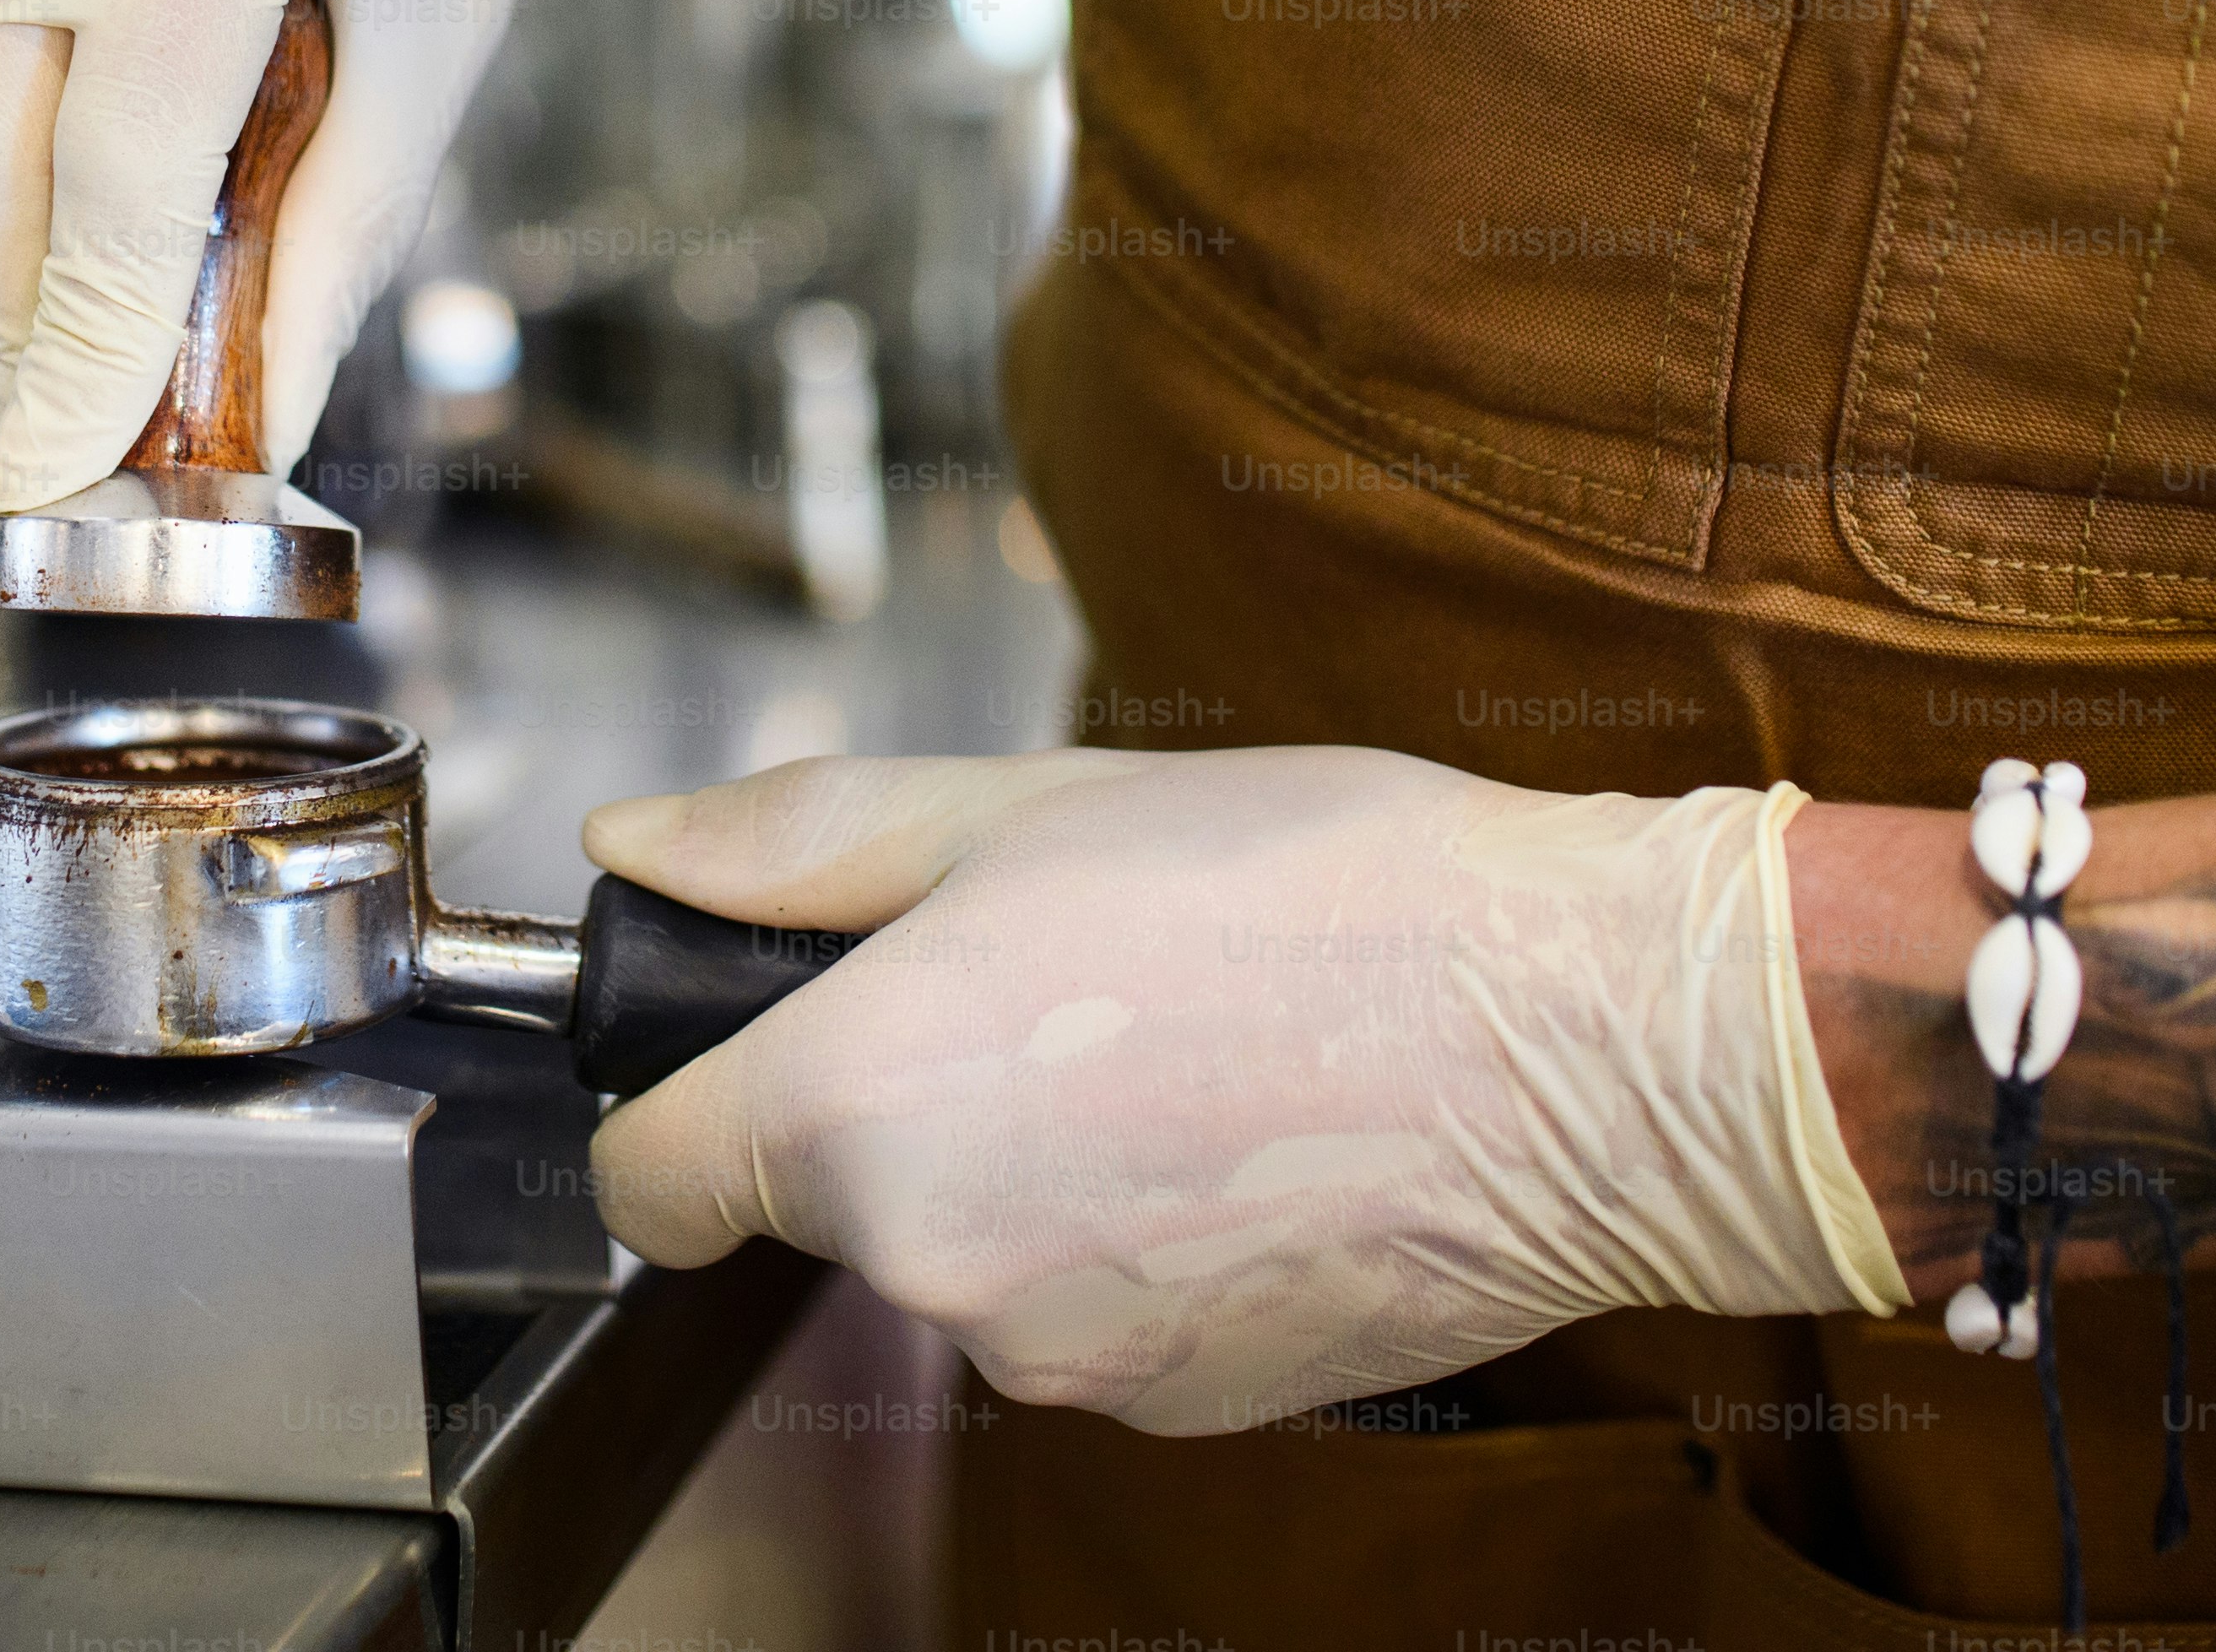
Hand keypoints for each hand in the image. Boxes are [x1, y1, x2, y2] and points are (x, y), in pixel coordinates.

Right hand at [0, 0, 589, 506]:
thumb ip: (351, 203)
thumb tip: (263, 406)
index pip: (129, 156)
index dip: (87, 343)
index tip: (52, 486)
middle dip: (20, 309)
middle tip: (52, 451)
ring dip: (10, 212)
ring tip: (74, 325)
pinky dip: (9, 89)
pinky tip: (82, 132)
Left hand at [580, 749, 1906, 1434]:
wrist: (1577, 1044)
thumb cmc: (1323, 899)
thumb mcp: (1023, 807)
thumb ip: (795, 842)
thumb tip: (637, 844)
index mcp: (862, 1104)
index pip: (650, 1179)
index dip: (682, 1098)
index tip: (752, 1044)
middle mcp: (935, 1265)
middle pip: (825, 1201)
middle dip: (894, 1100)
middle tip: (1045, 978)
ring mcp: (1058, 1360)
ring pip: (964, 1258)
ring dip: (1022, 1168)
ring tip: (1170, 1044)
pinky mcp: (1171, 1408)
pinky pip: (1085, 1318)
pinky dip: (1129, 1242)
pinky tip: (1235, 1135)